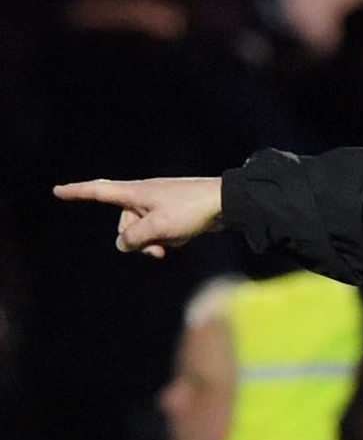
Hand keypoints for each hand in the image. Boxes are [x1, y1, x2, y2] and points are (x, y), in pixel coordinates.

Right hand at [52, 177, 222, 257]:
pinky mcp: (173, 213)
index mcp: (135, 192)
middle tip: (157, 249)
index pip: (99, 191)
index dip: (77, 192)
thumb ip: (134, 238)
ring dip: (156, 241)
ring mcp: (159, 204)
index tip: (58, 190)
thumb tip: (123, 244)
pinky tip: (186, 236)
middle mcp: (144, 196)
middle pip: (124, 224)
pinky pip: (162, 232)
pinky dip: (170, 238)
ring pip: (144, 231)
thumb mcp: (158, 228)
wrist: (227, 203)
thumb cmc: (191, 210)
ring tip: (175, 240)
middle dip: (137, 240)